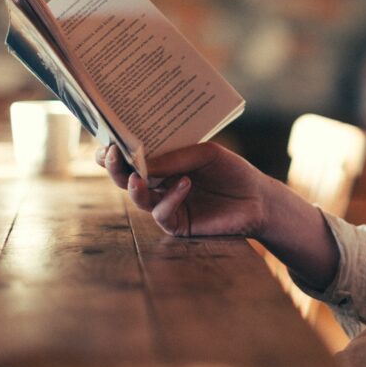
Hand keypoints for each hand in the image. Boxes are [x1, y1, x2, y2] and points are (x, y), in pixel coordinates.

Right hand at [96, 142, 271, 238]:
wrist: (258, 197)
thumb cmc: (232, 170)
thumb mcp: (205, 154)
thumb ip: (175, 158)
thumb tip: (141, 164)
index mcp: (164, 163)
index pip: (133, 158)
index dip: (116, 151)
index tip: (107, 141)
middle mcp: (160, 184)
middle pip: (127, 179)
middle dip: (115, 168)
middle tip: (111, 155)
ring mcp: (167, 205)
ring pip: (139, 198)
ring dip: (135, 186)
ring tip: (138, 175)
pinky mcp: (178, 224)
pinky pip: (163, 213)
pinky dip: (171, 197)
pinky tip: (184, 183)